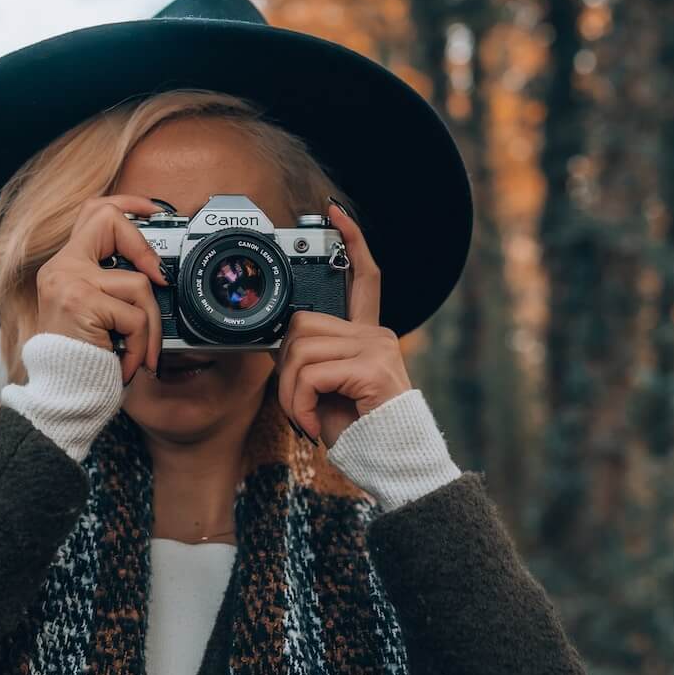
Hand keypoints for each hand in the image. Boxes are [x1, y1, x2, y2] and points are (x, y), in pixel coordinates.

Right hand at [32, 193, 168, 384]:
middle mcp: (61, 268)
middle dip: (143, 245)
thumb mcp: (97, 316)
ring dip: (149, 327)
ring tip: (139, 353)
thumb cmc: (83, 362)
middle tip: (158, 278)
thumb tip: (157, 272)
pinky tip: (130, 363)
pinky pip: (135, 316)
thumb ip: (112, 287)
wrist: (62, 397)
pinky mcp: (82, 303)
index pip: (93, 211)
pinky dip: (142, 346)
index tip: (154, 211)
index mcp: (64, 267)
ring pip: (138, 283)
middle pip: (107, 219)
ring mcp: (69, 283)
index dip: (127, 204)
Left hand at [273, 199, 411, 447]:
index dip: (351, 239)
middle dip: (284, 368)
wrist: (391, 464)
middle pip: (303, 324)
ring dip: (290, 393)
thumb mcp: (327, 387)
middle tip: (297, 402)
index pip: (364, 275)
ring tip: (307, 417)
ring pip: (300, 351)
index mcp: (367, 335)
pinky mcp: (372, 369)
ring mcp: (377, 348)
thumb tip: (282, 343)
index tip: (335, 210)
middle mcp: (377, 334)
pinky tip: (314, 424)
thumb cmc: (359, 431)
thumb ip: (313, 358)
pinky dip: (300, 405)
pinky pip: (310, 374)